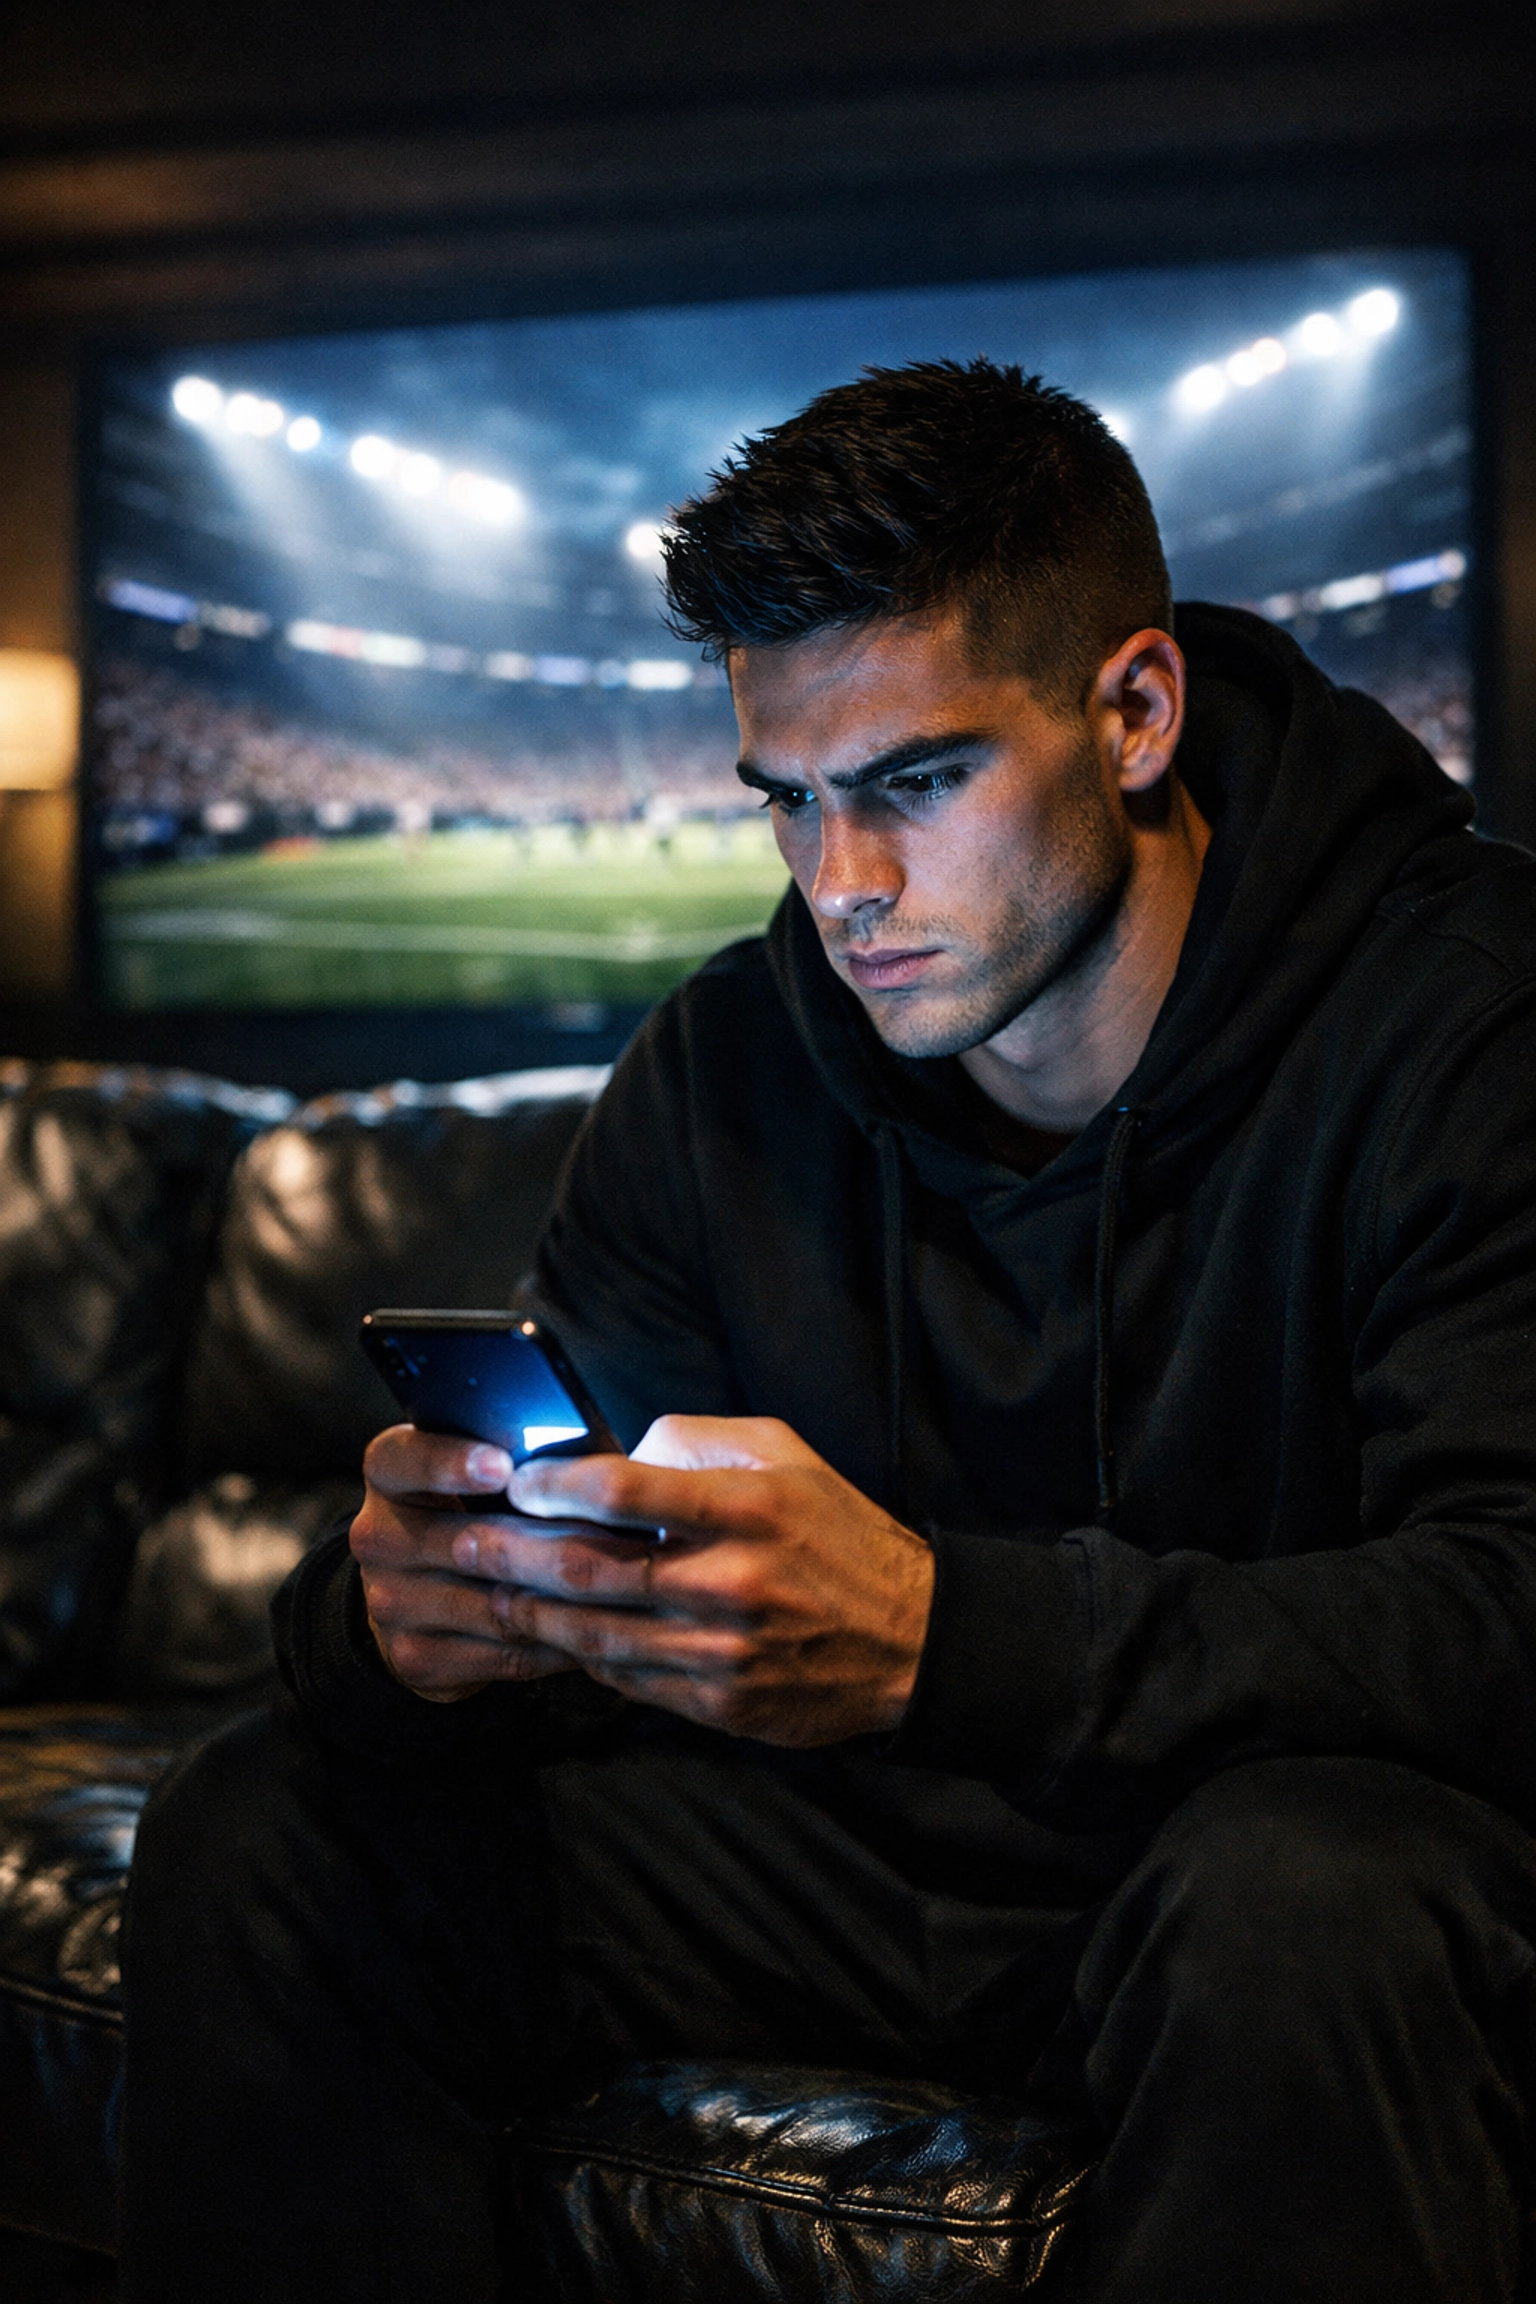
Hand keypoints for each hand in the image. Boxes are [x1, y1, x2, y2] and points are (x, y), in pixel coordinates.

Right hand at [351, 1424, 589, 1701]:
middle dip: (539, 1543)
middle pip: (461, 1541)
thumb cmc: (470, 1511)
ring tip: (618, 1586)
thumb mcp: (476, 1470)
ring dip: (558, 1599)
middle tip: (607, 1538)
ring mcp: (388, 1601)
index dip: (453, 1462)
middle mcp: (376, 1536)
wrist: (418, 1594)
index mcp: (389, 1473)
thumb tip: (594, 1457)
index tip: (504, 1466)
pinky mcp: (413, 1657)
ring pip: (490, 1604)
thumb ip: (516, 1458)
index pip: (405, 1458)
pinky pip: (502, 1653)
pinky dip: (554, 1643)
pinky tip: (594, 1629)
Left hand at [449, 1415, 934, 1745]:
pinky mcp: (719, 1707)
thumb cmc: (838, 1533)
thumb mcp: (786, 1455)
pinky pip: (627, 1681)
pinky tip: (552, 1634)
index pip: (623, 1492)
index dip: (554, 1486)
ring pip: (595, 1636)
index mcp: (747, 1510)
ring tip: (483, 1592)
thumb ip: (697, 1442)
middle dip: (512, 1555)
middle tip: (461, 1540)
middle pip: (590, 1571)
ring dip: (528, 1615)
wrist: (913, 1642)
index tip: (515, 1480)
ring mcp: (723, 1653)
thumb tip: (621, 1451)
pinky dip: (583, 1657)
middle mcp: (731, 1584)